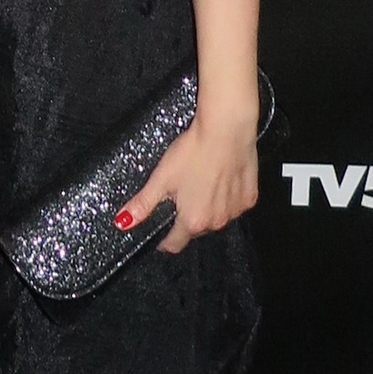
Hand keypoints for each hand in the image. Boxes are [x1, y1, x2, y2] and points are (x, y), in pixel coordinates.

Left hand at [115, 113, 258, 254]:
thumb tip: (123, 221)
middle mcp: (216, 221)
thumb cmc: (194, 151)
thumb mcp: (161, 178)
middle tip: (180, 193)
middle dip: (186, 217)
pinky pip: (234, 205)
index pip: (174, 244)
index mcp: (192, 221)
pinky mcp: (249, 198)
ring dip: (207, 208)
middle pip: (195, 229)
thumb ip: (143, 204)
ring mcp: (235, 211)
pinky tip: (220, 178)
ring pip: (216, 217)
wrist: (226, 130)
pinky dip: (226, 197)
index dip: (164, 240)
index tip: (161, 232)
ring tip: (201, 182)